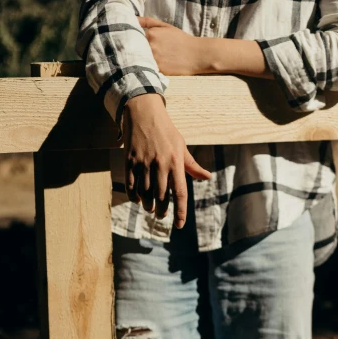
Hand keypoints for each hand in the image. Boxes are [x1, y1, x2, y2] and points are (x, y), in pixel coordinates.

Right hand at [122, 93, 210, 227]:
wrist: (143, 112)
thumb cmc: (166, 132)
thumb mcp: (181, 146)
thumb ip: (192, 165)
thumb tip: (207, 177)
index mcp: (175, 162)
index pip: (180, 193)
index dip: (181, 212)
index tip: (180, 225)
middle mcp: (160, 164)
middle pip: (162, 197)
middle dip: (162, 211)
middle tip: (161, 215)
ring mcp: (144, 163)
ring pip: (146, 194)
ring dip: (148, 205)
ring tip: (151, 208)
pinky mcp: (130, 161)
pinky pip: (131, 186)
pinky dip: (134, 197)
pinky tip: (138, 200)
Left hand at [139, 16, 207, 75]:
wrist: (195, 55)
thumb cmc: (180, 39)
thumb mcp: (165, 26)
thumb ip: (147, 22)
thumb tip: (133, 20)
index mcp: (151, 34)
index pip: (134, 37)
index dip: (135, 40)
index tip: (138, 42)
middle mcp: (150, 46)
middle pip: (136, 49)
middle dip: (138, 50)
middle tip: (147, 52)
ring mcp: (154, 59)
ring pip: (141, 60)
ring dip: (142, 60)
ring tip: (152, 59)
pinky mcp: (158, 70)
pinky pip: (148, 69)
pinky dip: (148, 68)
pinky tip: (155, 66)